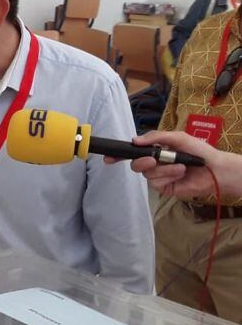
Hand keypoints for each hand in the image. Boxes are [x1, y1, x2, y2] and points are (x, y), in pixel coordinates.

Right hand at [110, 130, 241, 198]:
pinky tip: (180, 173)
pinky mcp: (164, 187)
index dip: (120, 155)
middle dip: (142, 162)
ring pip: (147, 174)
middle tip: (152, 160)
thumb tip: (134, 141)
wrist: (215, 168)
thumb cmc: (199, 150)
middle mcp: (155, 164)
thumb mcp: (177, 137)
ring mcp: (159, 176)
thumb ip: (156, 137)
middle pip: (136, 165)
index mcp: (156, 150)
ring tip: (180, 166)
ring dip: (164, 169)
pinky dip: (168, 176)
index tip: (109, 158)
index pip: (134, 153)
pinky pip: (157, 183)